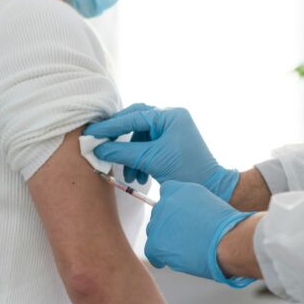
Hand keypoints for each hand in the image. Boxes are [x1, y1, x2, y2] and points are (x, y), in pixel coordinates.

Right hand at [83, 104, 239, 201]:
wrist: (211, 188)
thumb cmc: (186, 171)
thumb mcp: (151, 160)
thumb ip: (122, 152)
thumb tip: (98, 148)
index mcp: (170, 116)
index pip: (134, 116)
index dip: (111, 126)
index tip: (92, 133)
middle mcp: (171, 118)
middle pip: (135, 122)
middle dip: (119, 138)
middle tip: (100, 145)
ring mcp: (172, 130)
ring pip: (139, 138)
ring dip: (130, 156)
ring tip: (129, 175)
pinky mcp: (170, 143)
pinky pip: (147, 147)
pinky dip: (139, 161)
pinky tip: (139, 177)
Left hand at [145, 181, 255, 287]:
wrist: (226, 240)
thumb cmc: (224, 224)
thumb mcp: (207, 200)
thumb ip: (190, 202)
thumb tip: (183, 212)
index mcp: (178, 189)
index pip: (166, 193)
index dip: (173, 206)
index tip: (179, 216)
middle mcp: (165, 202)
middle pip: (159, 213)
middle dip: (168, 223)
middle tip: (183, 234)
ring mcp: (158, 222)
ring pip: (154, 231)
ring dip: (164, 239)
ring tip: (182, 247)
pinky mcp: (155, 243)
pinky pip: (151, 251)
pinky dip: (160, 257)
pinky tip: (171, 259)